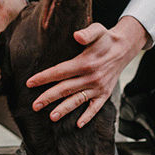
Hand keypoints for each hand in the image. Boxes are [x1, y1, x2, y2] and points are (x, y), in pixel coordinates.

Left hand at [26, 15, 149, 127]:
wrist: (124, 49)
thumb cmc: (105, 39)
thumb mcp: (98, 30)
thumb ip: (87, 33)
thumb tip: (77, 35)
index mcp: (85, 62)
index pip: (60, 71)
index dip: (44, 77)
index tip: (30, 83)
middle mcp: (91, 77)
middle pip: (65, 89)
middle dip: (48, 97)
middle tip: (35, 106)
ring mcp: (98, 87)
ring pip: (77, 100)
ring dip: (64, 109)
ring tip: (51, 117)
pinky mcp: (105, 94)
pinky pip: (95, 108)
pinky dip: (88, 117)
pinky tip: (78, 124)